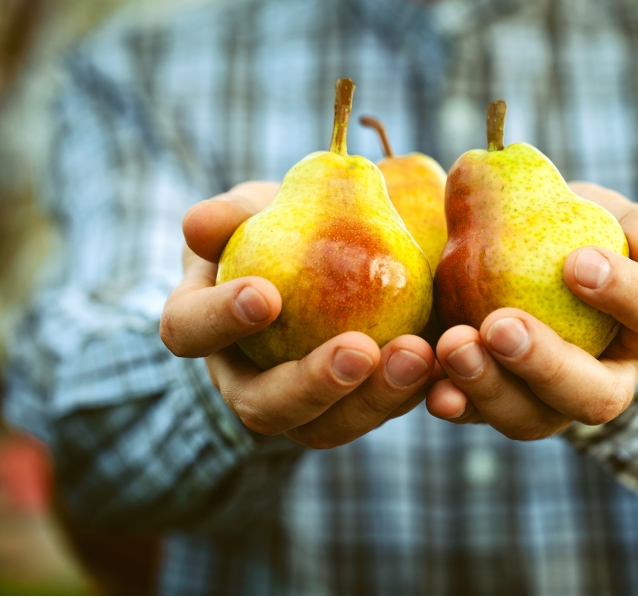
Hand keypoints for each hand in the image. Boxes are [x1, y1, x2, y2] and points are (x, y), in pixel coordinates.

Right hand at [160, 182, 438, 448]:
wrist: (330, 254)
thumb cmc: (278, 226)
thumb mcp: (254, 209)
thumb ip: (232, 214)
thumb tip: (201, 225)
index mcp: (206, 330)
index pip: (191, 332)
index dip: (220, 320)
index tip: (267, 295)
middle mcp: (248, 381)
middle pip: (265, 407)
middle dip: (312, 385)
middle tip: (360, 351)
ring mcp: (303, 405)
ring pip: (328, 427)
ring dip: (374, 398)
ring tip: (419, 355)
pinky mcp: (355, 406)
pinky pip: (381, 413)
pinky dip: (415, 395)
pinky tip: (447, 366)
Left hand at [426, 182, 637, 438]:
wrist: (525, 260)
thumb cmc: (581, 234)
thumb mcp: (615, 217)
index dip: (627, 295)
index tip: (577, 262)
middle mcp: (603, 380)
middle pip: (594, 396)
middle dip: (546, 365)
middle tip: (501, 326)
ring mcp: (548, 403)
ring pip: (531, 418)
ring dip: (490, 387)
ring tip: (454, 345)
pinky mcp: (494, 406)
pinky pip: (476, 416)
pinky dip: (455, 402)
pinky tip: (434, 389)